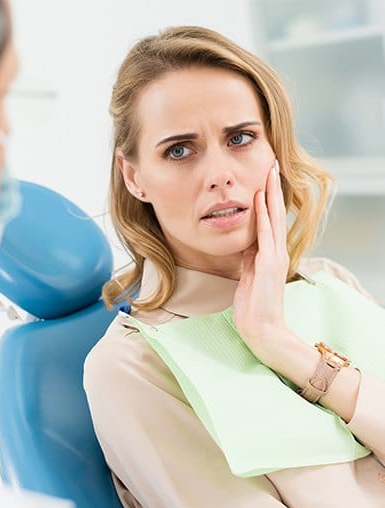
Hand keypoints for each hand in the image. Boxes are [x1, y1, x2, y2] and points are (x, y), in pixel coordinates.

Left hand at [232, 159, 289, 355]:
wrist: (262, 328)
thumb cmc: (254, 305)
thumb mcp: (248, 275)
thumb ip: (248, 257)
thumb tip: (244, 241)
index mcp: (269, 254)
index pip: (270, 220)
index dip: (267, 199)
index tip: (264, 178)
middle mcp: (275, 252)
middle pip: (275, 214)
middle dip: (272, 189)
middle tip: (271, 165)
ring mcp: (274, 257)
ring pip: (273, 219)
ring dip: (270, 195)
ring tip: (269, 174)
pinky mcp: (268, 265)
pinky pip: (264, 236)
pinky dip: (263, 217)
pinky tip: (260, 201)